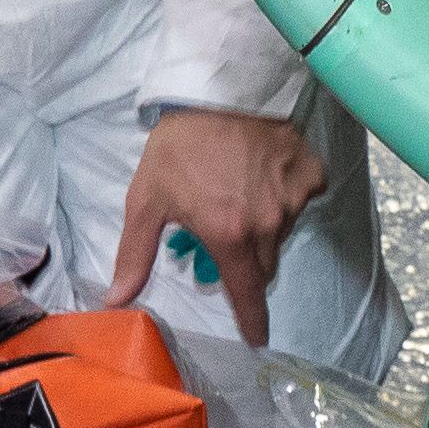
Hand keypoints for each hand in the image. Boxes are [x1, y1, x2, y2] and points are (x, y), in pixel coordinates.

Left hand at [116, 104, 325, 340]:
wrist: (219, 87)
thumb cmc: (179, 145)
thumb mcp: (147, 199)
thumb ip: (135, 254)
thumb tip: (115, 301)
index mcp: (229, 235)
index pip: (247, 293)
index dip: (253, 321)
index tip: (257, 339)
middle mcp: (269, 223)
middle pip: (264, 265)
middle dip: (246, 264)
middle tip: (225, 239)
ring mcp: (295, 198)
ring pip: (282, 232)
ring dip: (264, 228)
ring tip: (239, 195)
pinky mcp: (313, 173)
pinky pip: (302, 199)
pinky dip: (286, 196)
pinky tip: (265, 175)